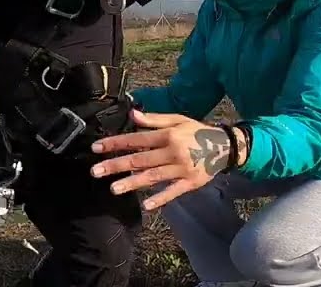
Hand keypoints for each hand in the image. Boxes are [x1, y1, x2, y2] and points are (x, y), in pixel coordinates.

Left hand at [89, 111, 234, 209]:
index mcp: (167, 135)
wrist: (225, 146)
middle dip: (116, 165)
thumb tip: (132, 115)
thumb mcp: (177, 119)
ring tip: (113, 189)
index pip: (136, 140)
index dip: (115, 143)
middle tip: (95, 171)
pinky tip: (147, 206)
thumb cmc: (196, 131)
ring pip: (153, 177)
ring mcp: (181, 168)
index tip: (96, 148)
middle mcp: (172, 152)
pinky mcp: (190, 183)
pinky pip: (173, 192)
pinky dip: (160, 198)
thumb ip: (154, 120)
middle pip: (140, 160)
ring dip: (132, 183)